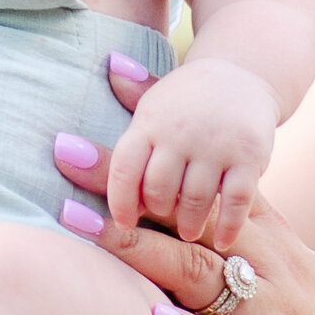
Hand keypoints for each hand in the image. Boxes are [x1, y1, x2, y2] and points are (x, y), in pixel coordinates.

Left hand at [55, 82, 314, 314]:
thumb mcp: (275, 275)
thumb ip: (223, 240)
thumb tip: (165, 200)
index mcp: (266, 243)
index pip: (203, 175)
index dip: (153, 138)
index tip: (104, 87)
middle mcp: (270, 272)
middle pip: (192, 213)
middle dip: (126, 182)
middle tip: (63, 150)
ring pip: (206, 276)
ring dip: (143, 248)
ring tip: (85, 225)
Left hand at [104, 52, 275, 253]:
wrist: (241, 72)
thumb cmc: (183, 101)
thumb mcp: (148, 103)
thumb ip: (111, 137)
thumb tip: (65, 139)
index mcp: (149, 121)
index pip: (124, 166)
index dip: (118, 200)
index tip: (120, 224)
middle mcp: (181, 131)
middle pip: (158, 189)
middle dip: (156, 213)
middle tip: (160, 224)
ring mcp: (217, 144)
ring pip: (194, 199)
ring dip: (187, 223)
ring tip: (185, 234)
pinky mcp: (249, 157)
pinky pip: (235, 201)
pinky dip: (227, 226)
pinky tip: (221, 242)